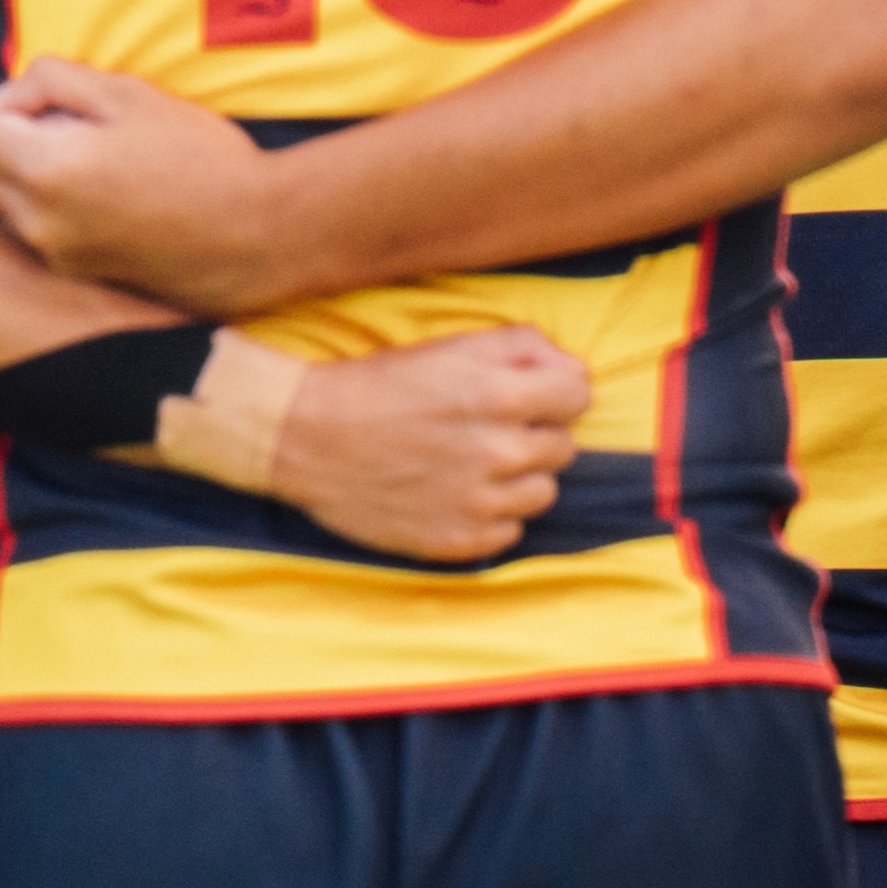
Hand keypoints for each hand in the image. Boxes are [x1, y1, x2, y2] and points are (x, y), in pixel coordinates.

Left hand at [0, 57, 311, 313]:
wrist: (260, 235)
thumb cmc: (200, 158)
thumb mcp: (128, 94)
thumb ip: (51, 82)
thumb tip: (4, 97)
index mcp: (44, 173)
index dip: (18, 107)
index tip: (65, 108)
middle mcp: (38, 225)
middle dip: (28, 144)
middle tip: (96, 135)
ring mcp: (57, 259)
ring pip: (18, 204)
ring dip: (44, 181)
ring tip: (110, 171)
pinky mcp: (80, 279)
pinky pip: (47, 234)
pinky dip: (65, 213)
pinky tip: (120, 204)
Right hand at [203, 324, 584, 564]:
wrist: (307, 437)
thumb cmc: (380, 385)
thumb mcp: (451, 346)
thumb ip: (521, 346)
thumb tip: (571, 368)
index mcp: (500, 396)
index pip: (580, 394)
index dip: (556, 390)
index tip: (531, 395)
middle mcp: (498, 453)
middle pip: (563, 446)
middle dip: (533, 433)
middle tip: (486, 427)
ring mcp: (480, 504)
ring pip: (542, 492)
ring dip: (517, 477)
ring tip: (471, 462)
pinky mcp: (459, 541)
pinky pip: (511, 530)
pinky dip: (491, 514)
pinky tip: (456, 493)